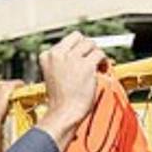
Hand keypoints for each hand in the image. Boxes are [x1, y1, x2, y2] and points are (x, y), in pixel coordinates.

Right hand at [37, 32, 108, 149]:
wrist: (63, 114)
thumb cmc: (61, 101)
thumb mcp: (55, 75)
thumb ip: (64, 62)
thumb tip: (82, 53)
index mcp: (47, 56)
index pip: (67, 40)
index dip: (78, 48)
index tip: (83, 56)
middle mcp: (58, 54)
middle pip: (79, 38)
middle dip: (88, 47)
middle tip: (92, 60)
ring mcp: (72, 59)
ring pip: (90, 44)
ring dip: (96, 54)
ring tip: (98, 66)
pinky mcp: (86, 66)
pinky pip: (100, 55)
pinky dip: (104, 61)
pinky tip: (102, 70)